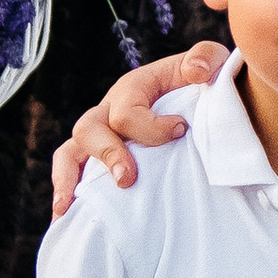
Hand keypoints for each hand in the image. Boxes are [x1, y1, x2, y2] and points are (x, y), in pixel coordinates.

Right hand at [49, 43, 231, 216]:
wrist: (202, 100)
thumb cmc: (205, 83)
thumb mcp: (212, 62)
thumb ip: (206, 58)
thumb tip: (196, 72)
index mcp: (133, 87)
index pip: (127, 111)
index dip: (151, 127)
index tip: (180, 131)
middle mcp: (109, 109)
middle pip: (89, 128)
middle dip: (107, 155)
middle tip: (128, 180)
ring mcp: (101, 134)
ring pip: (71, 152)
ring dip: (69, 179)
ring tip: (67, 208)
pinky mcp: (99, 157)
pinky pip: (71, 170)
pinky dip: (66, 192)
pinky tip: (65, 219)